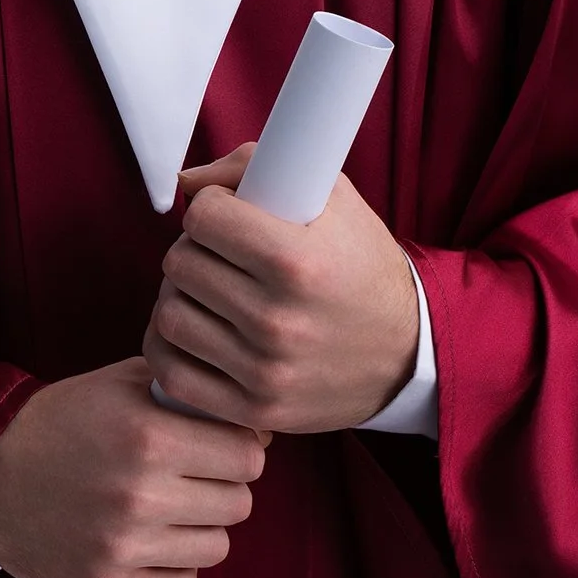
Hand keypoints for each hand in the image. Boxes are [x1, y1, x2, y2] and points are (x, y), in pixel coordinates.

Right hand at [0, 355, 270, 577]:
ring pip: (216, 548)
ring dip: (205, 530)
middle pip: (239, 504)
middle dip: (227, 487)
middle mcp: (142, 494)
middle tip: (201, 478)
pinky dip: (177, 570)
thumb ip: (182, 388)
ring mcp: (124, 547)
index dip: (245, 447)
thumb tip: (250, 411)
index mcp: (150, 435)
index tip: (226, 446)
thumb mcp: (119, 383)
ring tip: (176, 512)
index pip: (248, 455)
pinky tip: (158, 548)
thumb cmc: (62, 420)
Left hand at [142, 142, 418, 433]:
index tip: (230, 216)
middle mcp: (278, 319)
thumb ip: (253, 168)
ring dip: (181, 296)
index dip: (212, 207)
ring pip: (169, 316)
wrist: (407, 351)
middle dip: (195, 248)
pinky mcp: (256, 410)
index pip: (203, 217)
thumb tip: (185, 182)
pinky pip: (172, 374)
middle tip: (220, 254)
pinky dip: (170, 349)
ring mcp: (265, 371)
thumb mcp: (331, 198)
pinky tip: (195, 333)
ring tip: (209, 292)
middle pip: (181, 263)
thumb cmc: (362, 265)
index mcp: (297, 261)